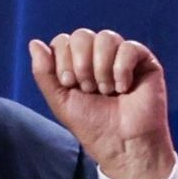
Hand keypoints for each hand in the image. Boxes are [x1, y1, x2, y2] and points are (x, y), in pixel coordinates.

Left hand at [28, 29, 177, 178]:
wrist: (122, 144)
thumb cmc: (92, 125)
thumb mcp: (60, 100)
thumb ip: (44, 72)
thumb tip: (34, 42)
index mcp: (77, 62)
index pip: (63, 41)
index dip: (63, 61)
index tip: (70, 85)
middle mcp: (98, 55)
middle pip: (82, 35)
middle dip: (82, 65)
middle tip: (89, 90)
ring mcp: (121, 56)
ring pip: (106, 37)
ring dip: (101, 69)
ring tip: (106, 91)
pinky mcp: (144, 61)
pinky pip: (129, 47)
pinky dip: (122, 69)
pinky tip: (124, 88)